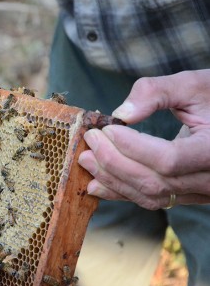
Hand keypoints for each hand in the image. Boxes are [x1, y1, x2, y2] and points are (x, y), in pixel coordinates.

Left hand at [78, 69, 209, 209]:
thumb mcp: (194, 85)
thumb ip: (157, 92)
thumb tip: (121, 114)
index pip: (169, 159)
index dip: (132, 147)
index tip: (107, 130)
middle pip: (154, 181)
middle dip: (114, 162)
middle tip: (89, 141)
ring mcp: (200, 192)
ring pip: (150, 195)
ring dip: (112, 179)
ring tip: (86, 161)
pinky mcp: (187, 195)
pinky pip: (152, 200)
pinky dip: (122, 192)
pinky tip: (97, 184)